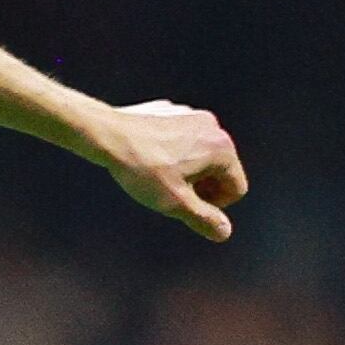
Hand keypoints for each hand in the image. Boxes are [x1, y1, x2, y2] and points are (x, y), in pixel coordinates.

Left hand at [91, 100, 248, 241]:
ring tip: (159, 177)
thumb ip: (204, 219)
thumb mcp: (175, 202)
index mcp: (222, 148)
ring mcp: (191, 116)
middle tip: (172, 194)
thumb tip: (224, 231)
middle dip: (201, 187)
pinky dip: (173, 153)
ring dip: (187, 171)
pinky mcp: (171, 112)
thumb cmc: (142, 168)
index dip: (215, 205)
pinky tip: (149, 160)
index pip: (236, 189)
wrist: (107, 135)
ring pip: (201, 155)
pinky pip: (182, 140)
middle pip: (221, 171)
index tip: (188, 206)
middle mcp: (212, 127)